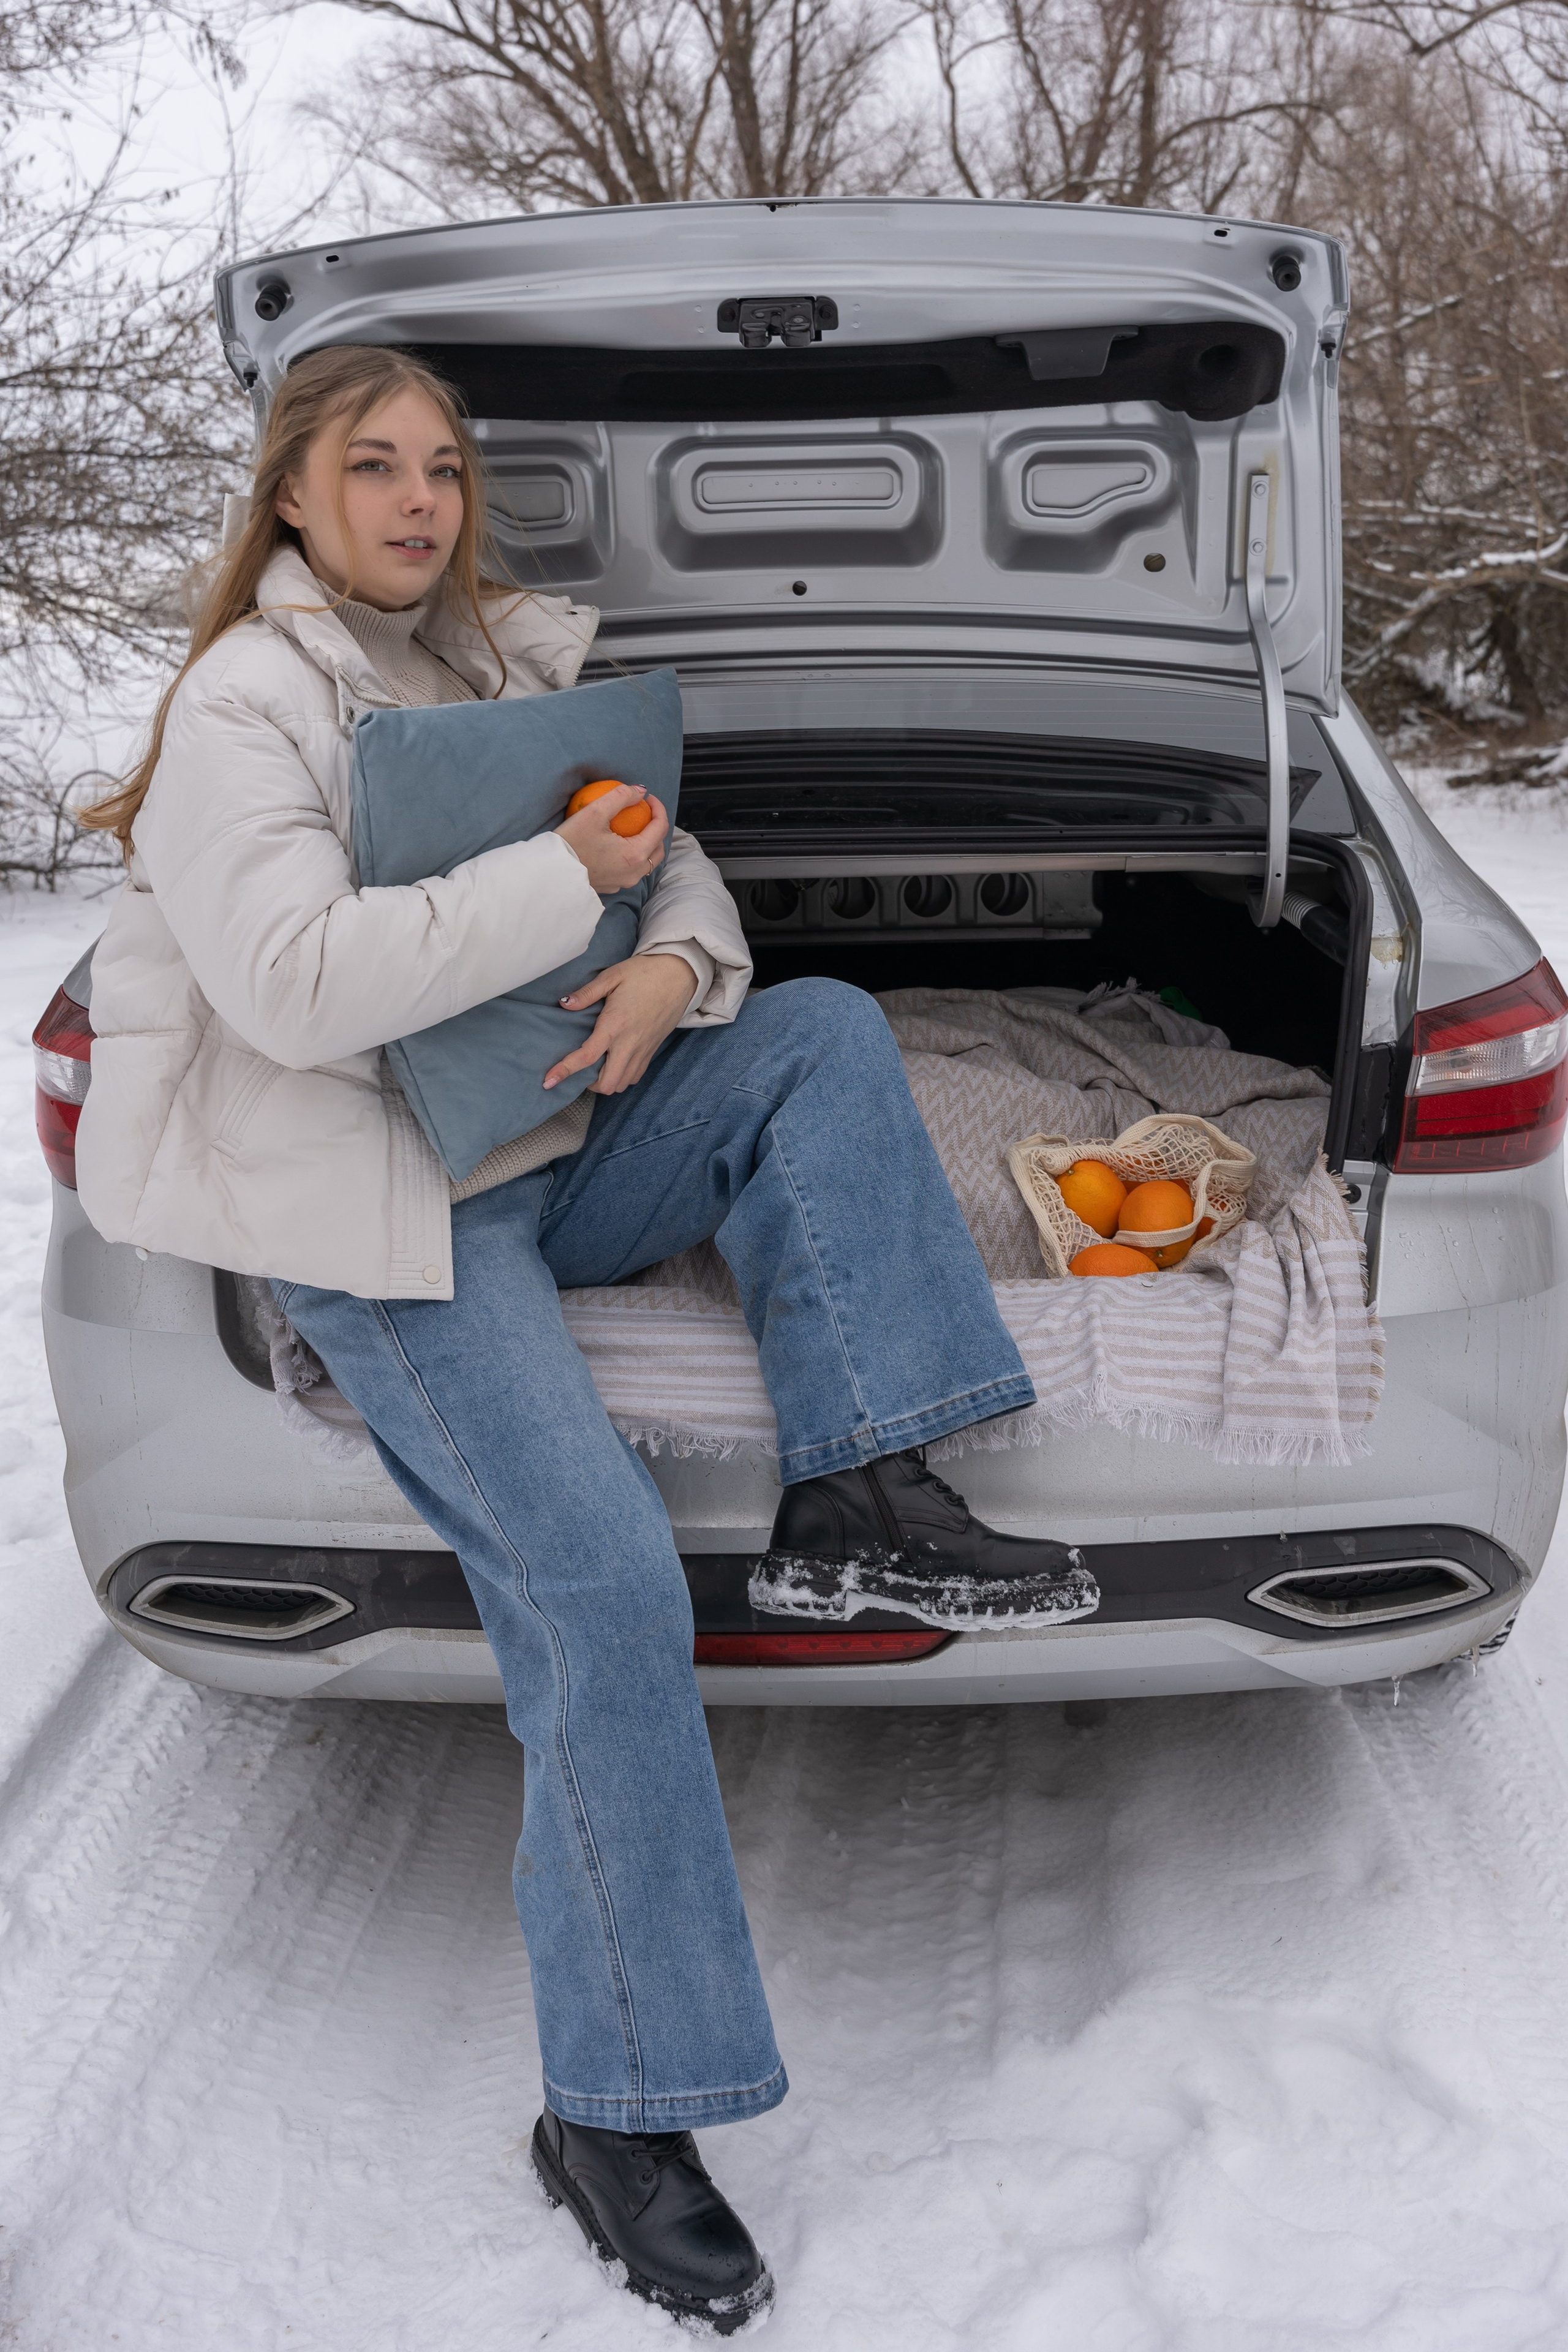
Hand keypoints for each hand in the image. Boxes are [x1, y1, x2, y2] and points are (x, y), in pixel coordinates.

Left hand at [543, 954, 697, 1095]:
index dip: (565, 1071)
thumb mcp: (612, 976)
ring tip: (596, 1067)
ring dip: (605, 1082)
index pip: (587, 1056)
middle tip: (579, 1070)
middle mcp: (629, 1043)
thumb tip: (564, 1004)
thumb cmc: (645, 972)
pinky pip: (634, 1076)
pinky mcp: (652, 1050)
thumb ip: (587, 993)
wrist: (680, 975)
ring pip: (621, 1084)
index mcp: (615, 1024)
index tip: (548, 1081)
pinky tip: (614, 1063)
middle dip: (588, 1084)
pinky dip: (621, 1077)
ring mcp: (643, 1049)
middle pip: (607, 1083)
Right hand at [555, 786, 668, 894]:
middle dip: (657, 829)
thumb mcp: (595, 812)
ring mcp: (623, 882)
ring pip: (646, 862)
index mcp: (635, 855)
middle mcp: (634, 873)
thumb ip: (621, 797)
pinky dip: (632, 855)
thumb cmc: (571, 842)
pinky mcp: (612, 886)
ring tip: (634, 828)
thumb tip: (640, 790)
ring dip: (646, 844)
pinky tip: (619, 845)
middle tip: (646, 813)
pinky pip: (630, 870)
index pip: (660, 828)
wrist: (549, 873)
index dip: (658, 808)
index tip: (647, 798)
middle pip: (658, 849)